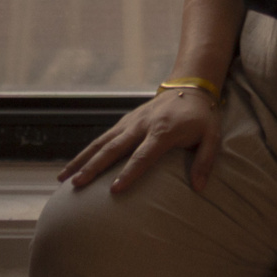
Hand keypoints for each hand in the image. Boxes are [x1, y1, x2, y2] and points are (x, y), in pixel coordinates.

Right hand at [59, 87, 222, 196]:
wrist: (189, 87)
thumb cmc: (202, 117)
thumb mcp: (213, 137)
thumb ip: (205, 162)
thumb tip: (198, 188)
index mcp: (163, 131)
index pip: (143, 155)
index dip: (129, 173)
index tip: (114, 190)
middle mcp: (142, 126)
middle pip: (113, 148)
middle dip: (93, 167)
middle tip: (77, 185)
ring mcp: (130, 122)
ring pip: (101, 142)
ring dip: (81, 160)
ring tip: (63, 178)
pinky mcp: (124, 122)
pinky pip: (102, 138)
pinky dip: (86, 152)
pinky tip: (73, 166)